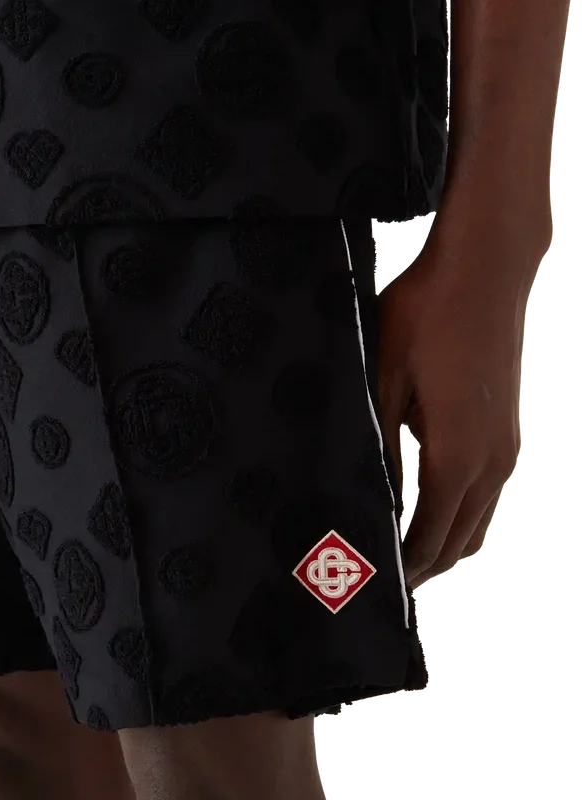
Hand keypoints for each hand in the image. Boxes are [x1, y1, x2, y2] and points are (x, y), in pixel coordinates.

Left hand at [376, 215, 550, 588]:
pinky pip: (489, 496)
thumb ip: (382, 445)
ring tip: (407, 557)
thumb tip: (374, 496)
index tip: (374, 584)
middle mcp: (491, 462)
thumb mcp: (385, 380)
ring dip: (446, 546)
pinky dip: (464, 519)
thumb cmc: (426, 317)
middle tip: (384, 582)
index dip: (403, 566)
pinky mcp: (508, 431)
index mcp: (456, 455)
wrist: (484, 270)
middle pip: (460, 541)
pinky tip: (435, 512)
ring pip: (480, 523)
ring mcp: (506, 448)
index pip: (429, 536)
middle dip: (424, 566)